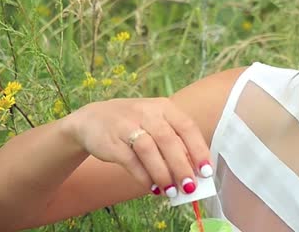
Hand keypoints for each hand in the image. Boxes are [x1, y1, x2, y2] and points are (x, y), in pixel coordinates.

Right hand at [64, 97, 212, 197]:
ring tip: (171, 192)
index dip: (199, 150)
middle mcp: (147, 112)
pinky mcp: (112, 141)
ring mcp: (127, 125)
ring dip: (163, 174)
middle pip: (169, 140)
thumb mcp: (155, 123)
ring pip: (150, 150)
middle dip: (182, 167)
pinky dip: (144, 177)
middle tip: (190, 187)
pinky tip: (153, 188)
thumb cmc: (133, 124)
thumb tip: (193, 170)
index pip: (187, 127)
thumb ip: (174, 142)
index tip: (206, 171)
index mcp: (163, 107)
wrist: (92, 120)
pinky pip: (131, 161)